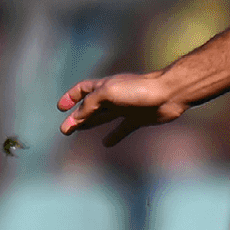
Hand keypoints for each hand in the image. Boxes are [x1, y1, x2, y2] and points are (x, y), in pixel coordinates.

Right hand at [58, 72, 186, 145]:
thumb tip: (76, 118)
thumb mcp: (107, 93)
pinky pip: (122, 129)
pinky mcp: (138, 119)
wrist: (169, 94)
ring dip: (89, 124)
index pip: (83, 90)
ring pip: (103, 117)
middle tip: (64, 130)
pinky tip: (106, 144)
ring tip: (76, 132)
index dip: (71, 97)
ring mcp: (126, 108)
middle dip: (77, 117)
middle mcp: (114, 96)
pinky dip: (114, 136)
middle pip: (90, 107)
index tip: (60, 107)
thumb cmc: (138, 90)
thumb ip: (90, 104)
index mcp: (105, 86)